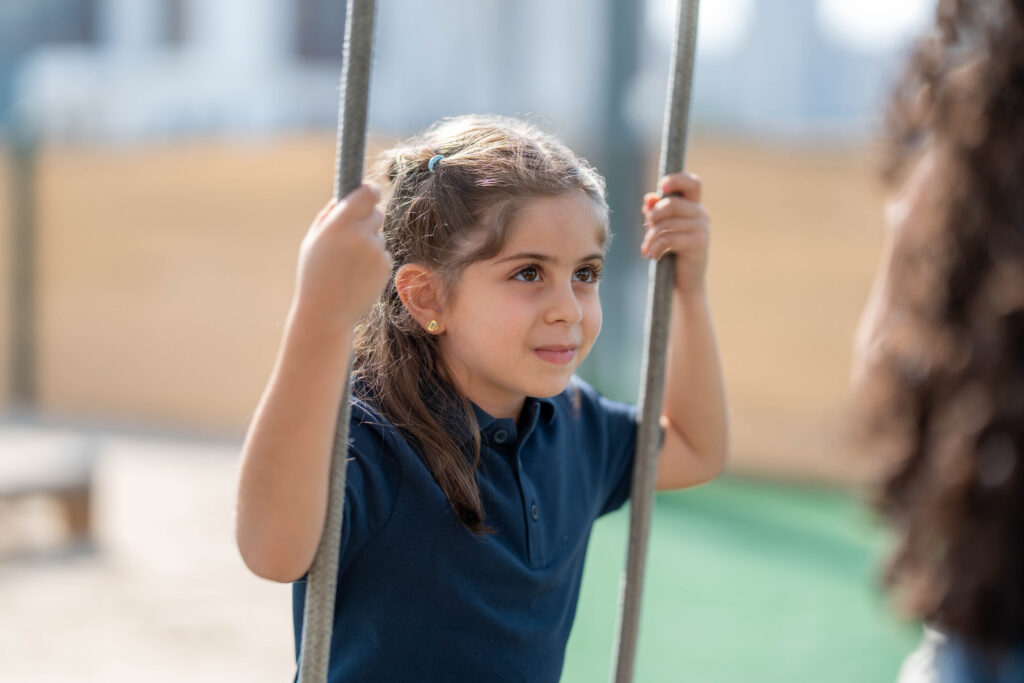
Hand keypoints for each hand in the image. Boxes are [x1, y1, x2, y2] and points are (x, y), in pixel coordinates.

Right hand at [293, 184, 391, 331]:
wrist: (326, 313)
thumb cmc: (315, 275)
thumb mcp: (313, 241)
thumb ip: (329, 216)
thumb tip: (346, 196)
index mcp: (338, 224)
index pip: (367, 193)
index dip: (371, 190)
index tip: (372, 192)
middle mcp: (359, 234)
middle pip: (377, 213)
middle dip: (368, 221)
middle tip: (353, 238)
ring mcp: (375, 251)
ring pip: (380, 236)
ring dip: (370, 244)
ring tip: (349, 266)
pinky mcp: (385, 266)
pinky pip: (383, 254)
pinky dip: (374, 262)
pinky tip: (358, 276)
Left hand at [640, 172, 709, 294]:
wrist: (683, 282)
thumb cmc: (670, 252)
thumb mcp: (660, 229)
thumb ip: (654, 212)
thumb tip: (649, 197)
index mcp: (693, 206)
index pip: (692, 183)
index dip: (677, 180)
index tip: (662, 187)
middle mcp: (700, 214)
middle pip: (673, 203)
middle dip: (654, 216)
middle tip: (647, 229)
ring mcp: (701, 229)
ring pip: (667, 223)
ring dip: (651, 237)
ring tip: (647, 248)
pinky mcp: (698, 244)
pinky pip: (669, 239)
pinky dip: (656, 248)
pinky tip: (653, 256)